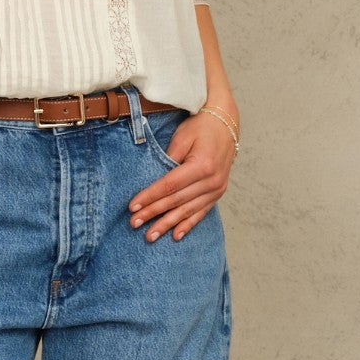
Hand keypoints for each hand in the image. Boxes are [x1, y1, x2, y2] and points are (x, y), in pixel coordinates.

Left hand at [127, 111, 236, 240]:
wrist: (226, 123)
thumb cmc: (201, 127)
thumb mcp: (182, 137)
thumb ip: (169, 160)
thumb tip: (154, 182)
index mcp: (202, 166)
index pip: (169, 186)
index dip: (150, 197)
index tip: (132, 207)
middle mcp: (212, 180)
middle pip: (176, 201)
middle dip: (153, 213)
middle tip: (134, 224)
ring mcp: (217, 189)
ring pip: (187, 211)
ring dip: (167, 224)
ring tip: (150, 236)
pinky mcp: (218, 193)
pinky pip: (201, 213)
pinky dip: (187, 225)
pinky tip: (175, 236)